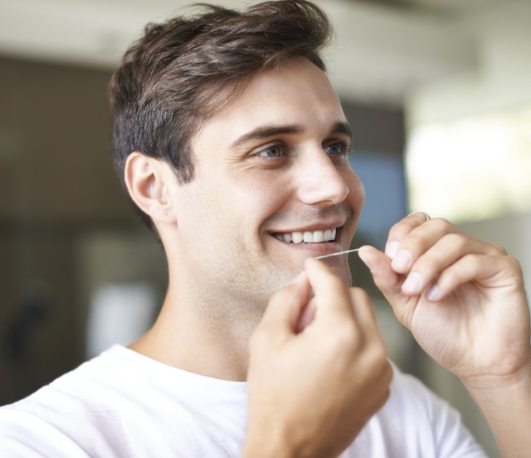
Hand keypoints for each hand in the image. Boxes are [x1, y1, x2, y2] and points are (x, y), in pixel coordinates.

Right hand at [244, 258, 391, 457]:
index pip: (333, 284)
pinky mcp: (384, 386)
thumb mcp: (266, 338)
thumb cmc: (273, 395)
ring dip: (346, 318)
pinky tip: (331, 360)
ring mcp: (381, 369)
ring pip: (368, 321)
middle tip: (307, 313)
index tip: (309, 266)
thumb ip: (287, 299)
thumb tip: (304, 280)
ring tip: (318, 339)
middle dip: (333, 295)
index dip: (318, 270)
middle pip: (357, 297)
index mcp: (341, 333)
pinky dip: (356, 342)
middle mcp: (370, 348)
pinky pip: (374, 347)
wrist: (291, 450)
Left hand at [358, 212, 530, 384]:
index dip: (402, 233)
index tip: (389, 256)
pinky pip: (475, 261)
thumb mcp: (405, 303)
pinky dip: (450, 276)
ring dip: (428, 264)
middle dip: (412, 246)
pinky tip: (437, 296)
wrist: (476, 365)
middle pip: (436, 226)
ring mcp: (485, 256)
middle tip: (399, 269)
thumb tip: (365, 251)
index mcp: (437, 251)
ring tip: (416, 290)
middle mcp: (462, 249)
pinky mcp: (505, 270)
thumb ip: (387, 276)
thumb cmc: (443, 333)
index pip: (418, 222)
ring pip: (454, 241)